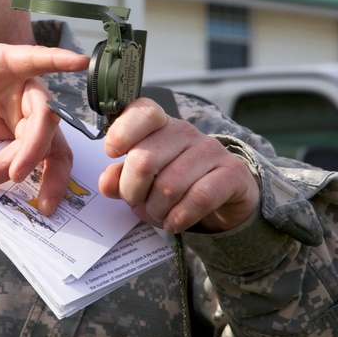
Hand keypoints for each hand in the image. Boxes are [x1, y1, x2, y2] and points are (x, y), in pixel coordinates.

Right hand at [0, 31, 87, 214]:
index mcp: (18, 130)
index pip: (49, 157)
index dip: (52, 183)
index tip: (45, 209)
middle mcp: (24, 107)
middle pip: (53, 139)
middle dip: (50, 173)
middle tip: (40, 202)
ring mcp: (17, 83)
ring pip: (43, 115)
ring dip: (32, 148)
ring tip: (12, 173)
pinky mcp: (5, 60)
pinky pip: (36, 58)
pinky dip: (57, 59)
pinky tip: (78, 62)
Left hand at [97, 98, 259, 232]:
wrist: (224, 198)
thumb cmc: (174, 185)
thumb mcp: (142, 181)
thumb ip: (121, 178)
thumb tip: (106, 182)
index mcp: (160, 125)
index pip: (143, 112)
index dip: (122, 132)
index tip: (111, 152)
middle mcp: (185, 132)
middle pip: (145, 159)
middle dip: (132, 191)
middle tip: (136, 202)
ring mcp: (211, 149)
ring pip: (169, 185)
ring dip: (156, 210)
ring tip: (157, 214)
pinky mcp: (232, 172)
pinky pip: (199, 197)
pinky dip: (180, 217)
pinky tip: (174, 224)